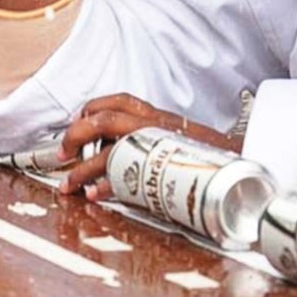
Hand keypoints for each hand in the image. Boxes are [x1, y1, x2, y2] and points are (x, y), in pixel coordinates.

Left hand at [58, 93, 241, 200]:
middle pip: (102, 120)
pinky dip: (104, 187)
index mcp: (155, 114)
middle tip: (61, 154)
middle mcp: (151, 125)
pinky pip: (122, 178)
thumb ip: (149, 135)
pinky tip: (95, 195)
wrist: (235, 162)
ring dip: (81, 169)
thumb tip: (118, 149)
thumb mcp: (174, 133)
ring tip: (68, 185)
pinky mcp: (157, 170)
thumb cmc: (204, 152)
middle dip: (75, 136)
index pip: (116, 101)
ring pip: (107, 151)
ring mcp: (153, 147)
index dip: (90, 110)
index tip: (77, 123)